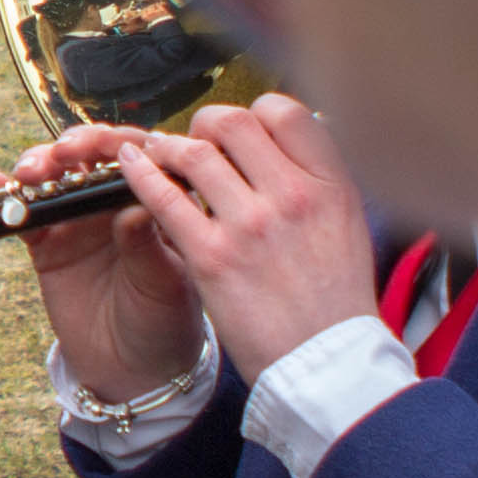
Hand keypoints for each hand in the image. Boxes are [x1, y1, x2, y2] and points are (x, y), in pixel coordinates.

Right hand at [0, 125, 209, 401]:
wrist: (133, 370)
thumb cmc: (165, 322)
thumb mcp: (166, 285)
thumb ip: (147, 245)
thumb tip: (133, 206)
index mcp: (157, 203)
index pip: (142, 158)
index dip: (120, 144)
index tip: (103, 149)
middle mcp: (116, 202)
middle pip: (92, 156)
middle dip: (72, 147)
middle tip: (57, 157)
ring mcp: (79, 220)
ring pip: (55, 177)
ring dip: (36, 164)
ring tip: (25, 174)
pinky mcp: (47, 244)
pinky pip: (24, 214)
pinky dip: (3, 197)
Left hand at [107, 94, 375, 380]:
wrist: (325, 365)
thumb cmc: (335, 301)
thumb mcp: (347, 226)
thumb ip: (317, 181)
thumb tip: (284, 144)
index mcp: (331, 185)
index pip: (286, 112)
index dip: (256, 114)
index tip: (243, 133)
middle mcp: (293, 196)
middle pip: (234, 123)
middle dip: (206, 125)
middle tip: (197, 142)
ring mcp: (250, 225)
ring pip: (193, 153)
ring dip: (168, 148)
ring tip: (160, 155)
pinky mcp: (212, 257)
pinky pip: (163, 196)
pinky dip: (140, 173)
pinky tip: (130, 165)